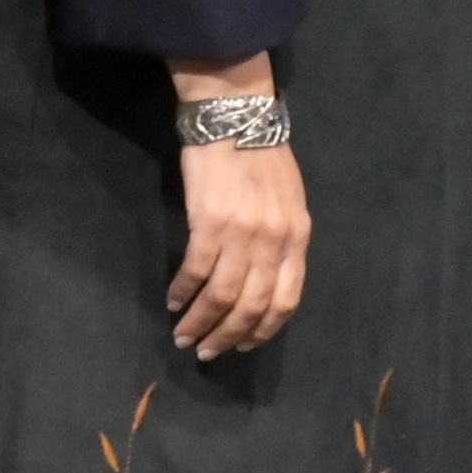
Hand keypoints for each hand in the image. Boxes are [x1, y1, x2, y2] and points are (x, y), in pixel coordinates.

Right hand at [166, 53, 310, 360]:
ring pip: (222, 297)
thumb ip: (282, 240)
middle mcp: (275, 242)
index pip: (286, 300)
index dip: (264, 330)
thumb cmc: (263, 159)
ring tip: (184, 337)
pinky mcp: (210, 224)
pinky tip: (173, 302)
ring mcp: (243, 235)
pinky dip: (183, 292)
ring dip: (201, 323)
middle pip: (253, 307)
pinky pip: (196, 271)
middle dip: (228, 336)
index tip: (244, 346)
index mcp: (297, 238)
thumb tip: (265, 278)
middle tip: (206, 352)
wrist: (237, 120)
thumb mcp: (289, 202)